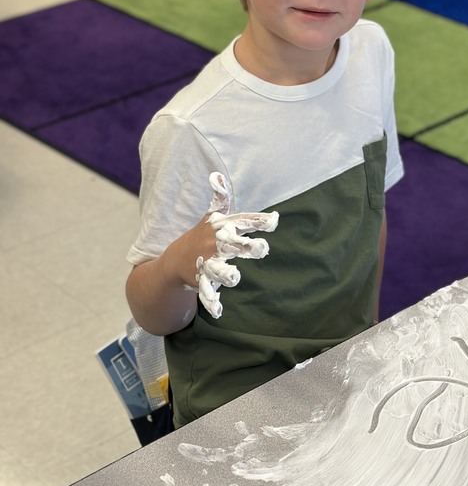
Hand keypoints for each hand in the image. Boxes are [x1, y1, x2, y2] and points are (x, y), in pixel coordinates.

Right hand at [196, 172, 278, 318]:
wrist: (174, 262)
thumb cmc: (201, 237)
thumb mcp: (211, 217)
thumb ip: (220, 197)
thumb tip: (216, 174)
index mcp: (221, 229)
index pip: (243, 222)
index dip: (259, 221)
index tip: (275, 220)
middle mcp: (214, 245)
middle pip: (232, 245)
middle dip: (247, 247)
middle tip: (262, 249)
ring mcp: (206, 264)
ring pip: (218, 270)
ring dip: (226, 274)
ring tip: (235, 277)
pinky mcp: (200, 281)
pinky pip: (207, 293)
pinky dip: (211, 303)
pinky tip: (219, 311)